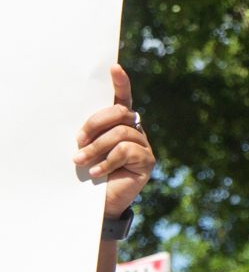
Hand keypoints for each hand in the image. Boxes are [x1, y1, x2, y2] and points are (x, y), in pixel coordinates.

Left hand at [76, 64, 152, 218]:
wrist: (101, 202)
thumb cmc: (91, 173)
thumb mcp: (87, 149)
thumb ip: (91, 135)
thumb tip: (82, 131)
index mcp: (120, 123)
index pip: (123, 98)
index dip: (121, 83)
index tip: (113, 68)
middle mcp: (134, 130)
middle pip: (119, 112)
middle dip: (95, 123)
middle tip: (78, 140)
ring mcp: (143, 144)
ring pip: (120, 133)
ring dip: (95, 148)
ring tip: (80, 161)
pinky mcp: (147, 161)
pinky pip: (126, 151)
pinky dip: (106, 161)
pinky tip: (96, 173)